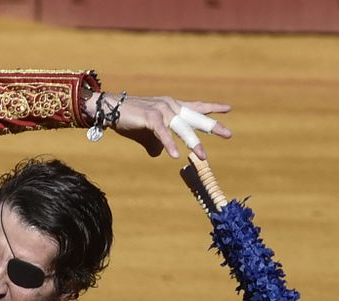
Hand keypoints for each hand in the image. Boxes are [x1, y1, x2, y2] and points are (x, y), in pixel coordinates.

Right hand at [90, 93, 232, 158]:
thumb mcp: (149, 134)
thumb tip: (160, 153)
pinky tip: (175, 156)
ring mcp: (162, 110)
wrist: (110, 109)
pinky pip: (163, 133)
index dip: (212, 108)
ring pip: (182, 128)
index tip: (228, 109)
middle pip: (196, 117)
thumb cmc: (129, 120)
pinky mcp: (151, 117)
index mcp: (173, 107)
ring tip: (202, 156)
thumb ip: (158, 143)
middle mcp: (171, 106)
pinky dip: (169, 144)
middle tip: (229, 134)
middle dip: (213, 126)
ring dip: (193, 143)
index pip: (196, 107)